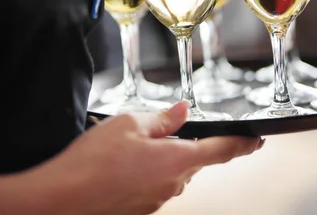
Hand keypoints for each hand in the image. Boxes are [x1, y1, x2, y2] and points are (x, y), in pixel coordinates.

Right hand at [33, 101, 263, 214]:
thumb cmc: (93, 162)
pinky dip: (144, 172)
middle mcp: (173, 184)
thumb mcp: (130, 123)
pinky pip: (153, 185)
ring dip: (159, 158)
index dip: (243, 144)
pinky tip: (119, 166)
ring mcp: (157, 200)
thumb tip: (182, 111)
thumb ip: (163, 118)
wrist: (60, 199)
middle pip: (192, 159)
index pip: (223, 150)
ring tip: (126, 149)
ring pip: (170, 172)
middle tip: (154, 132)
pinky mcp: (141, 209)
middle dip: (182, 144)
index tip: (255, 140)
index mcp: (177, 160)